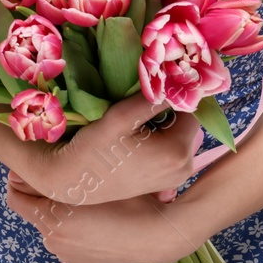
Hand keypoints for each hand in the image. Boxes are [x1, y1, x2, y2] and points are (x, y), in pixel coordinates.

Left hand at [6, 170, 209, 262]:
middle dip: (42, 195)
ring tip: (81, 194)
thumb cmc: (127, 198)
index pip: (16, 197)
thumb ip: (55, 173)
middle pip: (34, 211)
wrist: (158, 234)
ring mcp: (67, 256)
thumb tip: (22, 168)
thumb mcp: (91, 178)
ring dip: (59, 211)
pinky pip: (67, 241)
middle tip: (60, 176)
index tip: (32, 167)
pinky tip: (93, 216)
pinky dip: (73, 228)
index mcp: (52, 219)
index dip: (21, 180)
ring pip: (51, 225)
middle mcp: (54, 242)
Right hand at [28, 93, 204, 205]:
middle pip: (186, 124)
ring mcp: (177, 178)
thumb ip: (153, 97)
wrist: (73, 182)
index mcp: (179, 152)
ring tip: (134, 129)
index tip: (147, 96)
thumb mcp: (122, 116)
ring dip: (163, 127)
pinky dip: (160, 143)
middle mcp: (185, 167)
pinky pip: (172, 152)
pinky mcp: (167, 183)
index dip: (170, 97)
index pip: (190, 108)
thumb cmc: (95, 148)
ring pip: (179, 136)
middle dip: (167, 113)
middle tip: (136, 113)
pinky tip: (136, 143)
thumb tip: (176, 80)